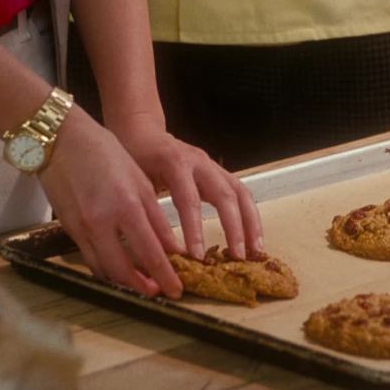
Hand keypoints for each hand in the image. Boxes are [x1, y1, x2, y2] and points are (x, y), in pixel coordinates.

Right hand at [38, 107, 184, 297]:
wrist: (61, 140)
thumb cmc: (105, 154)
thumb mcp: (140, 182)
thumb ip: (156, 217)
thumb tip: (173, 249)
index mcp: (126, 206)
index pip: (151, 252)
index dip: (165, 275)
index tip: (178, 288)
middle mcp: (102, 222)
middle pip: (124, 270)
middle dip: (145, 287)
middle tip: (161, 293)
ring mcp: (81, 228)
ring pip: (104, 270)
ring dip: (125, 283)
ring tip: (144, 287)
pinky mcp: (68, 229)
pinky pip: (90, 259)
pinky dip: (107, 270)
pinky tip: (120, 271)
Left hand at [112, 116, 263, 261]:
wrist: (143, 132)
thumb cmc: (134, 158)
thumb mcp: (134, 181)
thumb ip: (146, 210)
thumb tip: (154, 251)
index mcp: (175, 163)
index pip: (189, 199)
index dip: (195, 229)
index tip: (197, 256)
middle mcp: (200, 162)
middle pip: (225, 194)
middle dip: (234, 227)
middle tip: (237, 257)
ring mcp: (214, 166)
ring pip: (240, 193)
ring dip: (251, 223)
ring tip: (255, 251)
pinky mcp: (221, 173)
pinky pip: (241, 194)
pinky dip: (250, 216)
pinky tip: (253, 239)